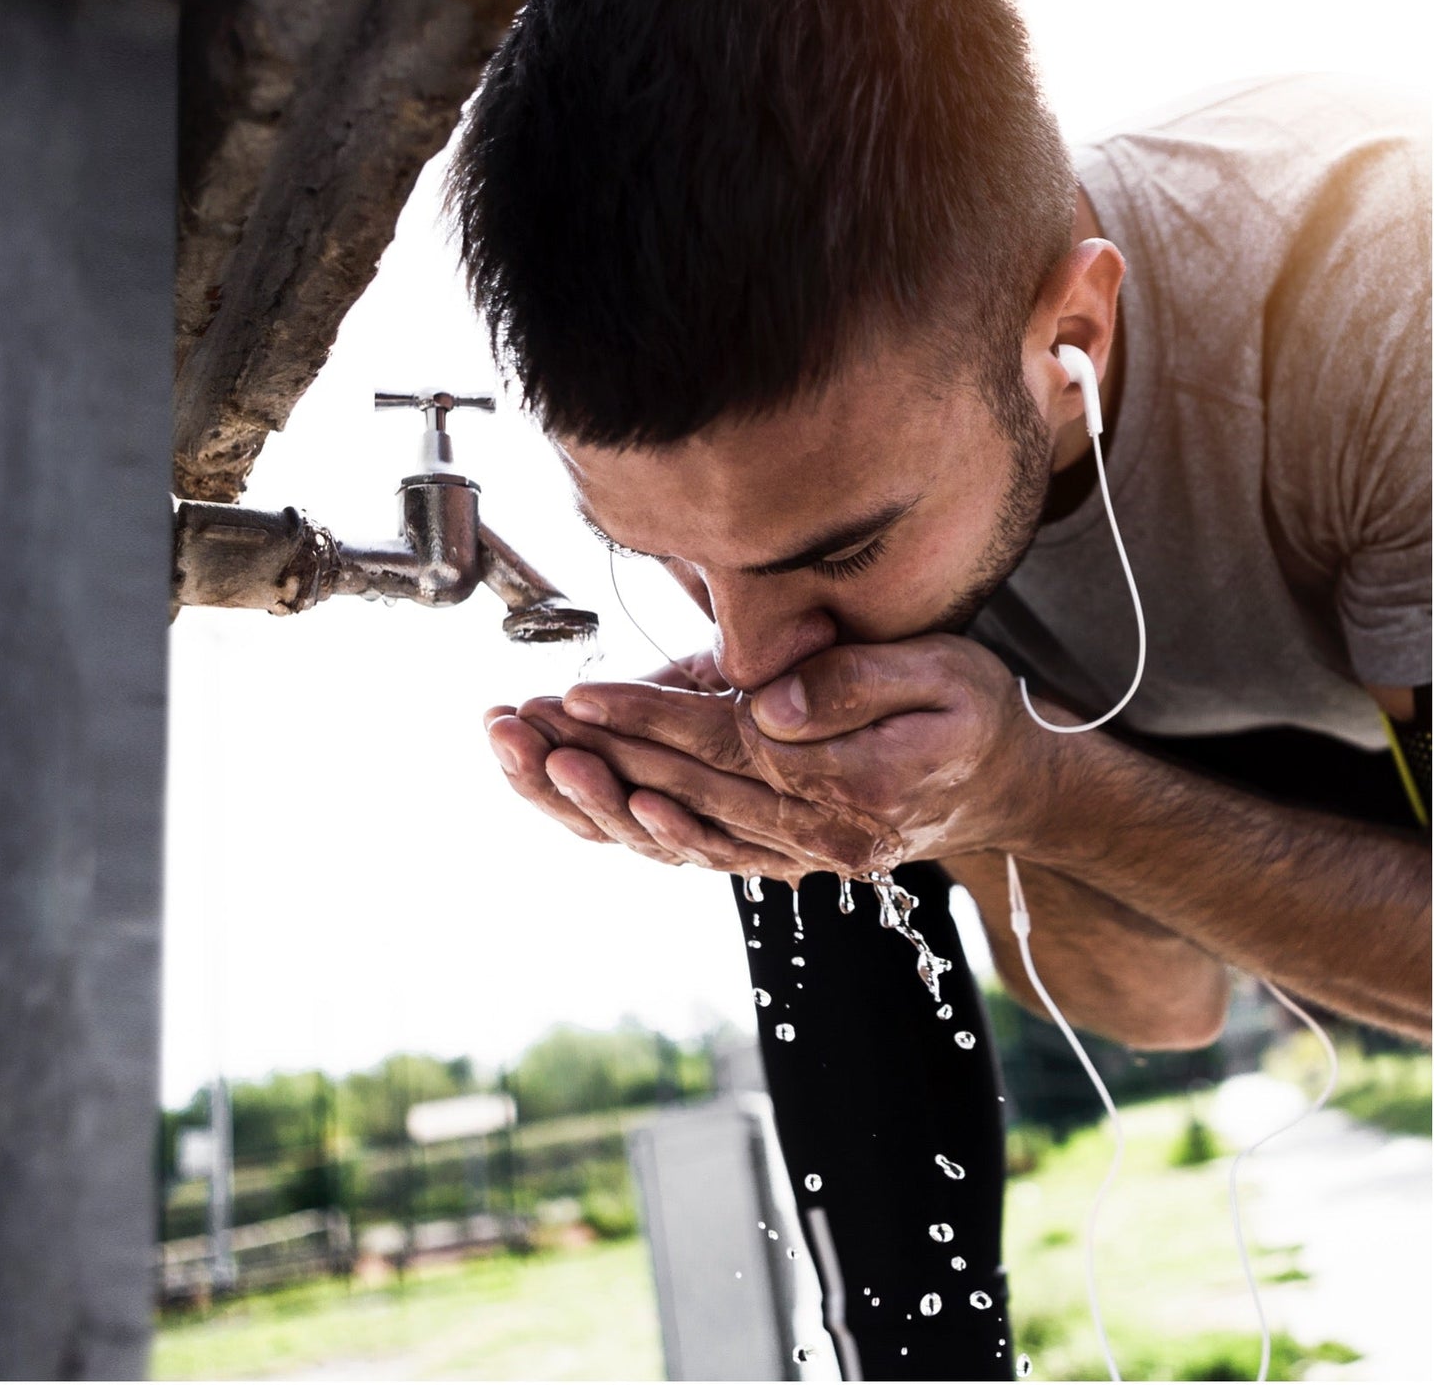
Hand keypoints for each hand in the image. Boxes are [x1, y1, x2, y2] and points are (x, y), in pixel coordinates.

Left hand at [547, 634, 1065, 873]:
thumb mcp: (942, 673)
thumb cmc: (976, 713)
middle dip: (598, 753)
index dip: (645, 717)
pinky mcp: (787, 859)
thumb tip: (766, 704)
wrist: (1011, 786)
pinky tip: (591, 800)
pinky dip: (638, 827)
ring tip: (532, 756)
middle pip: (684, 790)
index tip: (577, 692)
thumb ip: (854, 685)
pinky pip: (699, 849)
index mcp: (849, 783)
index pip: (722, 744)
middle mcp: (816, 835)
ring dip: (599, 795)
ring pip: (678, 829)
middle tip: (521, 722)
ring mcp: (800, 857)